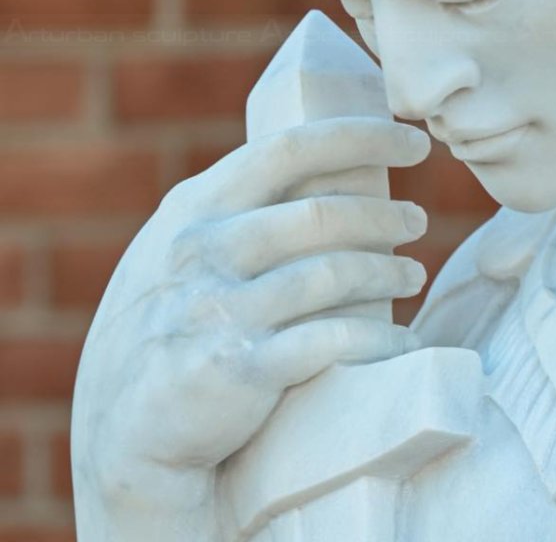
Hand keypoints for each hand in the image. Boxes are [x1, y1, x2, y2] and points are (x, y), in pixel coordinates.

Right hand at [71, 117, 430, 533]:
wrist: (127, 429)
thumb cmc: (171, 324)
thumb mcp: (180, 249)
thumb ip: (235, 211)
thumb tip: (328, 168)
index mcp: (195, 206)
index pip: (289, 147)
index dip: (361, 138)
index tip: (414, 141)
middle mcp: (202, 249)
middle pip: (322, 214)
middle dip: (385, 216)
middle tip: (417, 221)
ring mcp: (217, 308)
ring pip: (333, 274)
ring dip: (388, 273)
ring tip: (414, 275)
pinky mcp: (237, 367)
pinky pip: (330, 341)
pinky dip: (378, 340)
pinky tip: (401, 341)